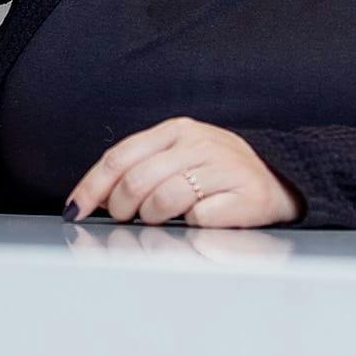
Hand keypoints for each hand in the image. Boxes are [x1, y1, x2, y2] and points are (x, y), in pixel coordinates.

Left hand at [64, 118, 302, 227]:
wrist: (280, 181)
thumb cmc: (218, 175)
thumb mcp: (177, 158)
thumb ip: (140, 169)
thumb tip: (97, 198)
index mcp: (176, 130)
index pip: (120, 157)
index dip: (92, 186)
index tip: (75, 210)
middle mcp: (199, 142)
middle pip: (136, 181)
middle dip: (121, 209)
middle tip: (126, 220)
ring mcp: (223, 166)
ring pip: (163, 201)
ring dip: (154, 218)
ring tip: (164, 219)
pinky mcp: (244, 194)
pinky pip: (199, 218)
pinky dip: (192, 225)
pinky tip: (201, 219)